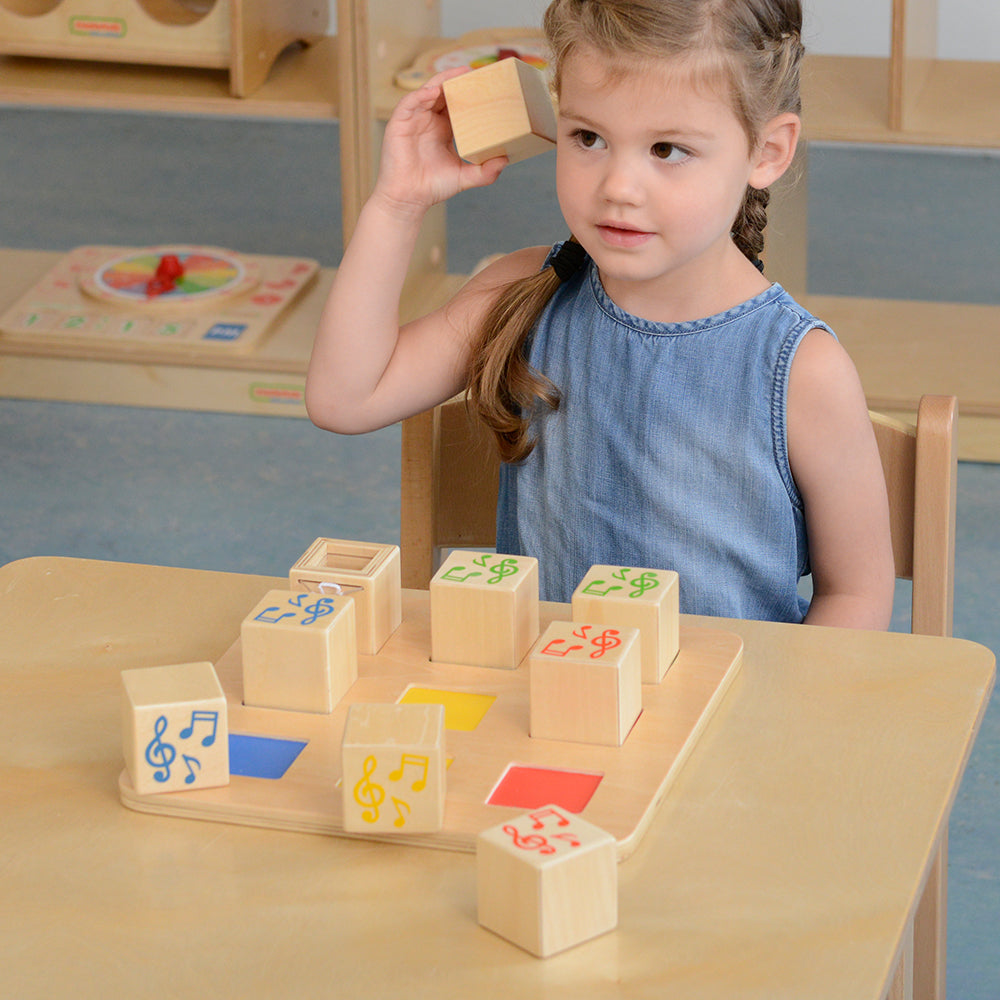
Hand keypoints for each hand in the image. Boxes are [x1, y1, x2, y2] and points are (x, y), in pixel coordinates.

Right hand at [373, 68, 507, 217]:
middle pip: (442, 91)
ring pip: (427, 92)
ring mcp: (413, 120)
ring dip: (441, 80)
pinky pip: (409, 103)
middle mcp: (428, 120)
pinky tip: (434, 91)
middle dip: (456, 79)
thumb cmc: (433, 187)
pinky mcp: (399, 124)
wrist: (409, 199)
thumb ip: (486, 171)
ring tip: (458, 73)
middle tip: (475, 70)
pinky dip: (421, 95)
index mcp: (443, 128)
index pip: (455, 102)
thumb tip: (507, 160)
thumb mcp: (465, 177)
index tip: (485, 82)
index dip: (468, 91)